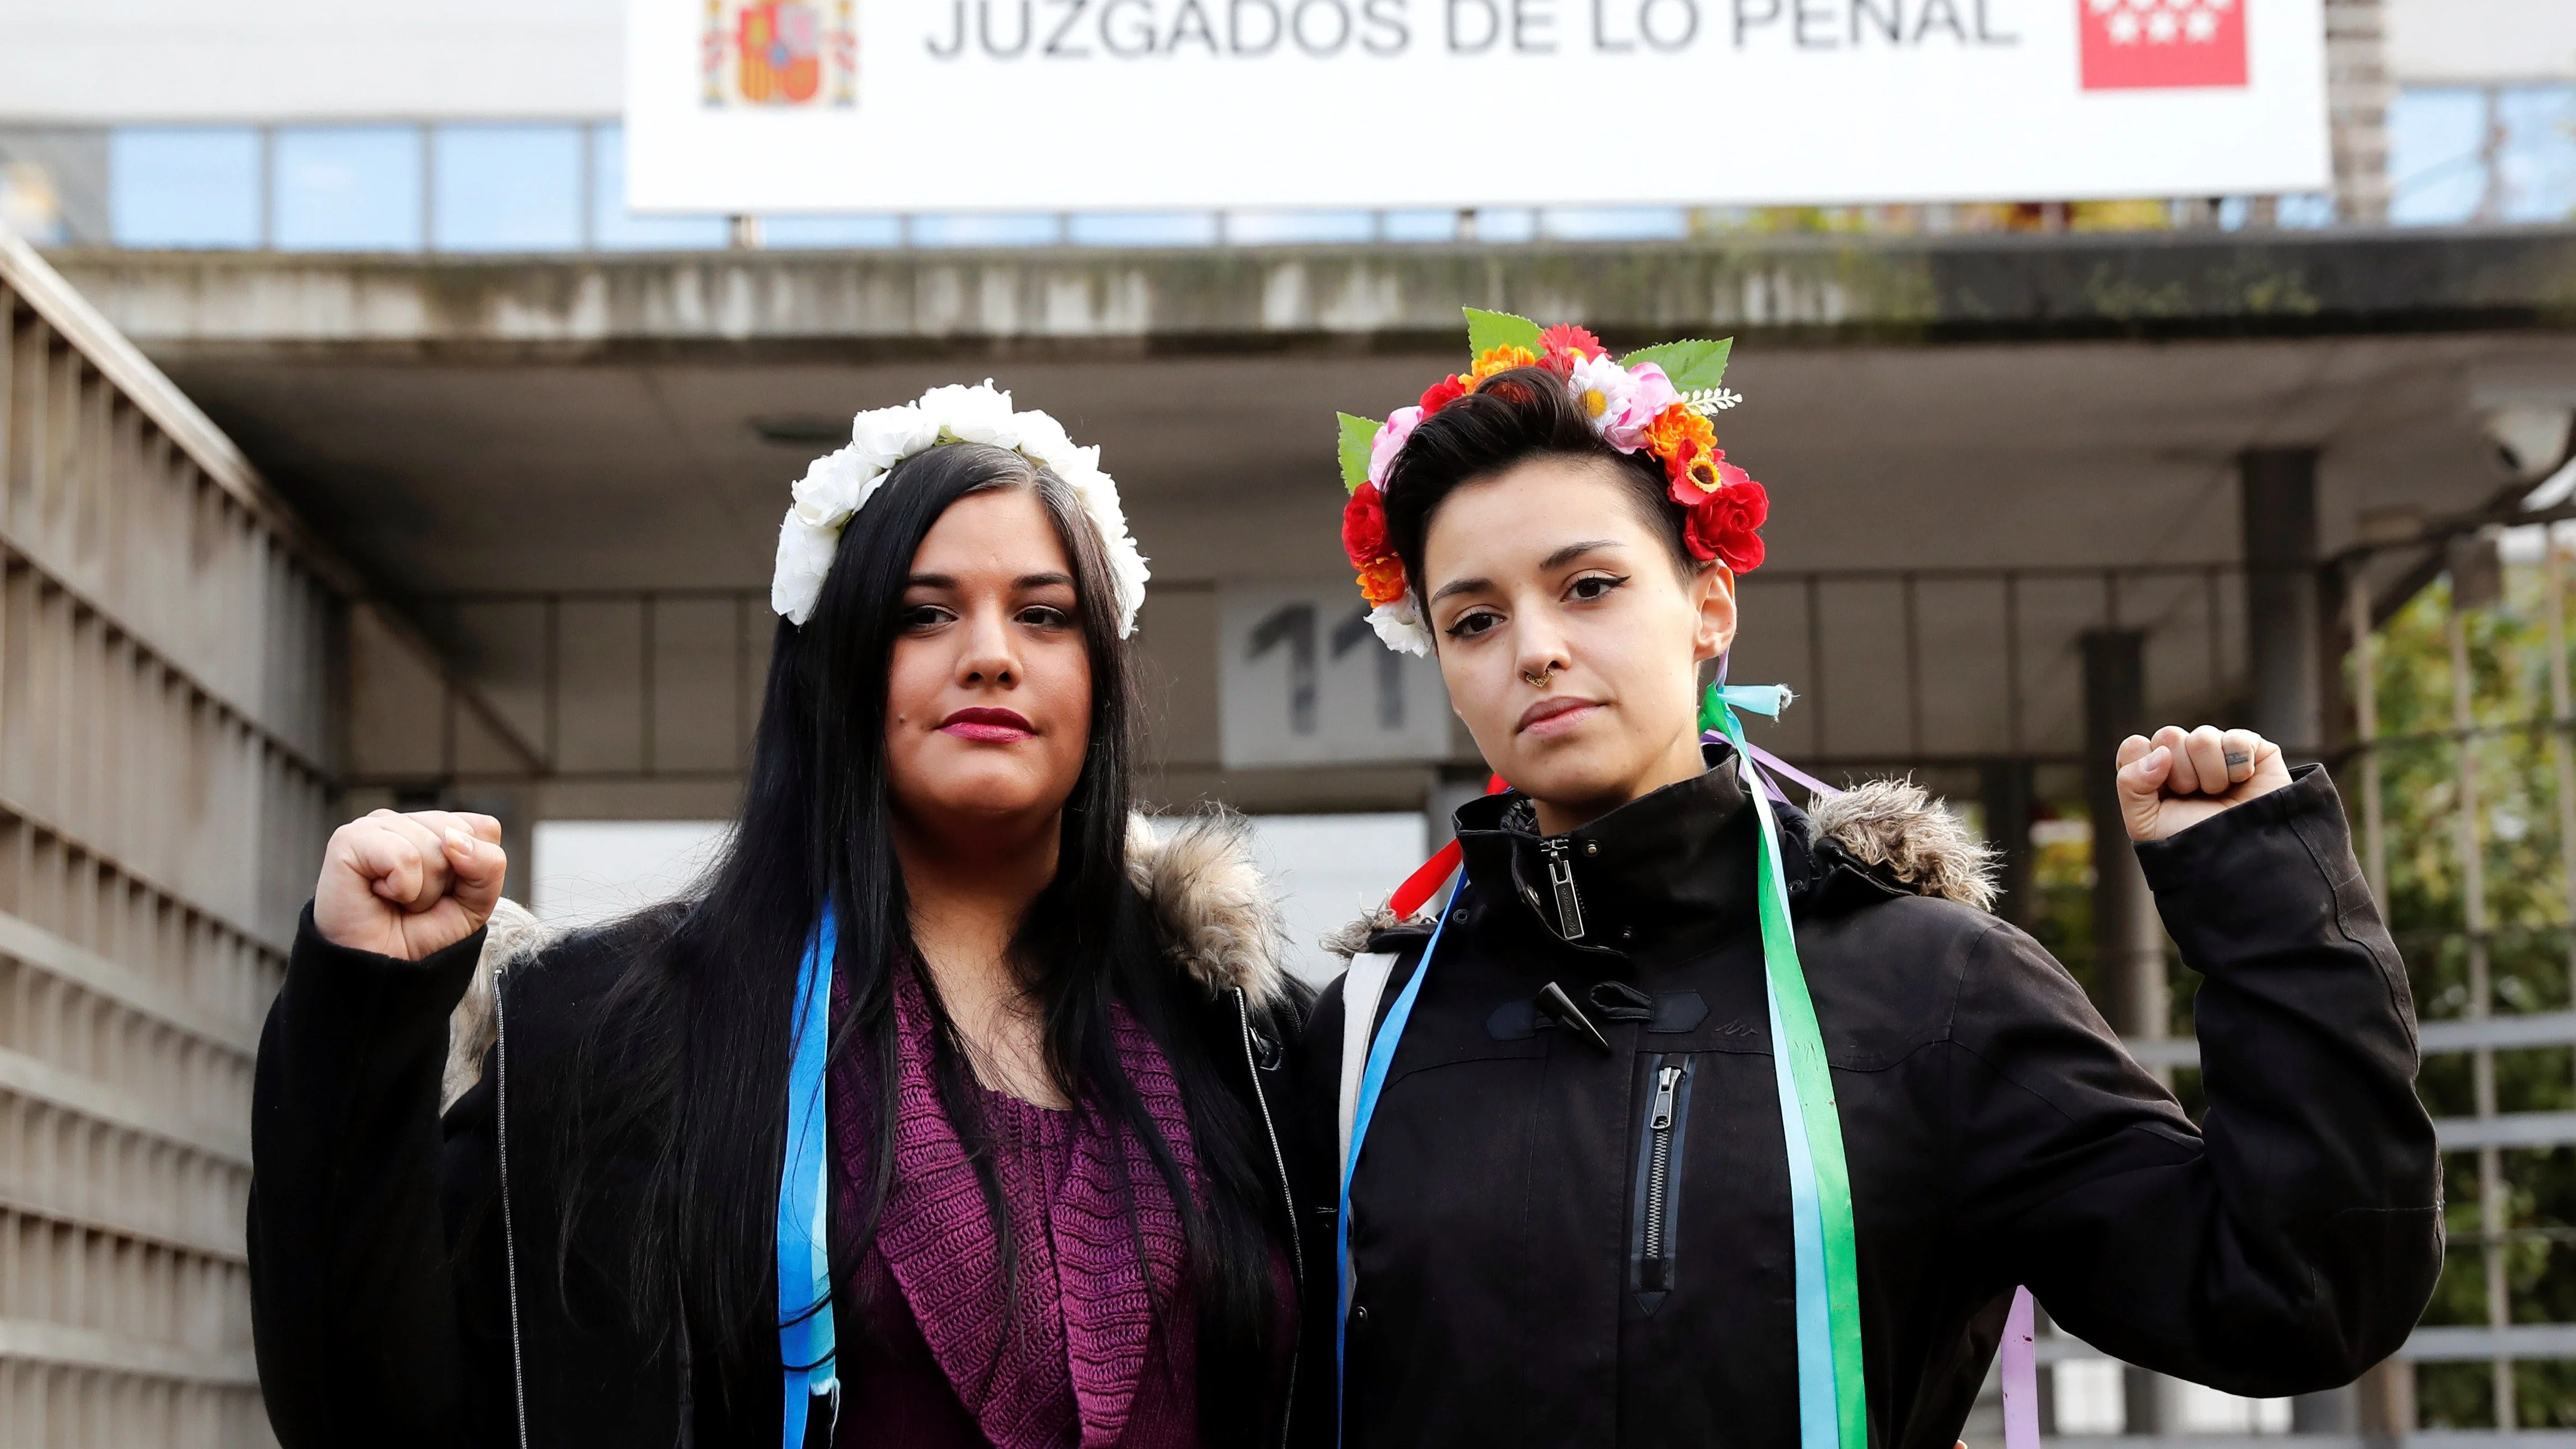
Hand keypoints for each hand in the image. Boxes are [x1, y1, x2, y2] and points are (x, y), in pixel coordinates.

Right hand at [313, 809, 507, 959]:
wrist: (382, 970)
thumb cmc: (422, 933)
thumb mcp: (475, 903)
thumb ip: (488, 865)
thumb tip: (455, 839)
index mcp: (434, 828)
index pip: (483, 829)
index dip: (475, 871)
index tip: (446, 893)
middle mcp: (405, 820)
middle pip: (461, 835)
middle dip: (448, 881)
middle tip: (416, 900)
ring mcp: (376, 825)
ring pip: (435, 849)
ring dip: (423, 891)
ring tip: (396, 900)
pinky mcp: (350, 839)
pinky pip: (405, 857)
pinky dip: (403, 888)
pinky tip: (379, 893)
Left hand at [2115, 725, 2290, 841]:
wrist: (2236, 861)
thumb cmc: (2189, 841)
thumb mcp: (2144, 821)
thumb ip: (2130, 783)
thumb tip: (2160, 752)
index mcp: (2153, 771)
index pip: (2135, 745)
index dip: (2144, 768)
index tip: (2160, 794)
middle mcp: (2183, 757)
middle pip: (2168, 736)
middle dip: (2180, 773)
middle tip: (2192, 796)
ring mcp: (2216, 750)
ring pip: (2203, 737)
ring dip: (2210, 774)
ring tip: (2218, 794)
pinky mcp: (2249, 748)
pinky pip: (2236, 739)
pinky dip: (2238, 766)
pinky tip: (2242, 782)